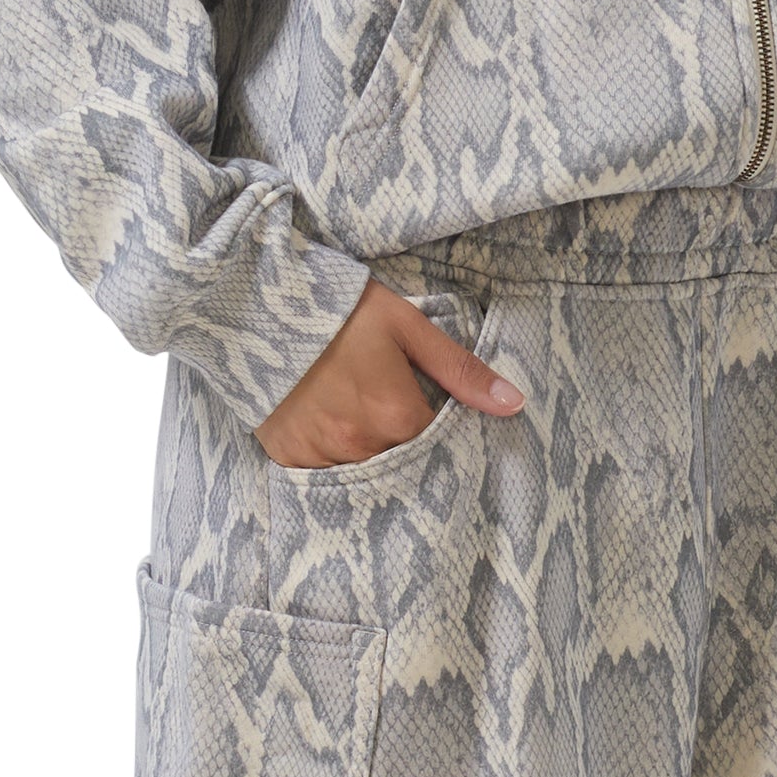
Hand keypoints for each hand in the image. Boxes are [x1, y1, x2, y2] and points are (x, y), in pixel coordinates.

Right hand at [252, 275, 524, 468]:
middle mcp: (359, 445)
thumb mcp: (409, 327)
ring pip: (362, 473)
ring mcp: (320, 455)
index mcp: (395, 415)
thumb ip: (461, 371)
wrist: (261, 302)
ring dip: (368, 454)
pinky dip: (331, 459)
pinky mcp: (286, 456)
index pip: (437, 448)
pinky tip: (330, 426)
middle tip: (391, 413)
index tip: (428, 412)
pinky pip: (321, 475)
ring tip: (360, 418)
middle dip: (403, 445)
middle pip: (400, 464)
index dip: (438, 431)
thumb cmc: (342, 310)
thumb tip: (514, 404)